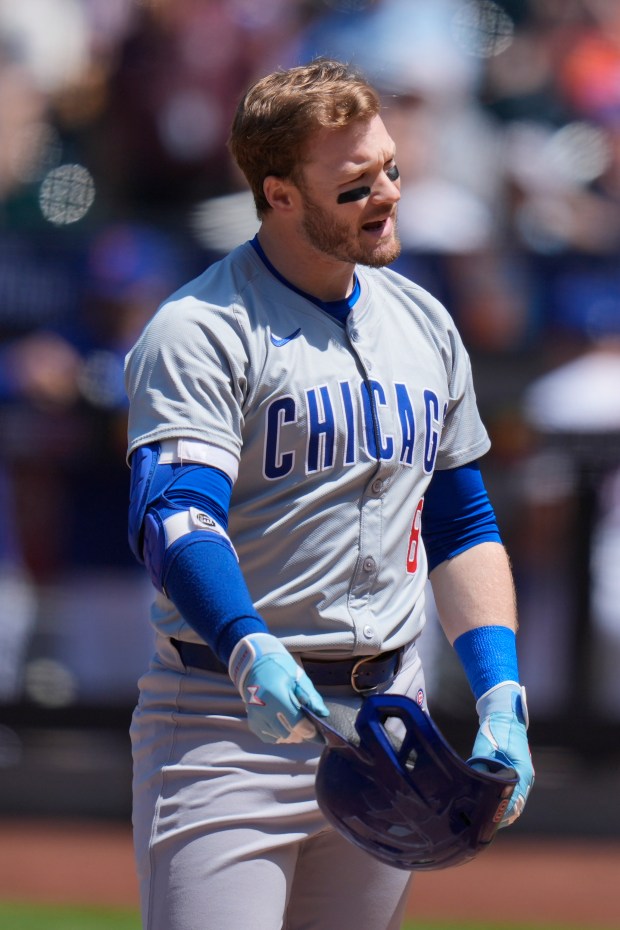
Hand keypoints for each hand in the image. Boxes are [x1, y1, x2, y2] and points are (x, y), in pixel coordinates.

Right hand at [228, 633, 328, 743]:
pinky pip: (270, 738)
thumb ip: (311, 697)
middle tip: (308, 724)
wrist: (256, 666)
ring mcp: (256, 717)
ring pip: (281, 738)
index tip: (319, 733)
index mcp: (276, 696)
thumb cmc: (280, 670)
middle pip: (289, 734)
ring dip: (292, 734)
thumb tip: (323, 713)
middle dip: (302, 733)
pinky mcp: (253, 723)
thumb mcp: (298, 678)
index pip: (297, 723)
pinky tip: (284, 723)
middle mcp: (263, 709)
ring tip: (296, 721)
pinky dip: (280, 734)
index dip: (310, 731)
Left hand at [469, 681, 533, 827]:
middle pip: (515, 806)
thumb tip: (474, 782)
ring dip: (501, 812)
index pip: (514, 800)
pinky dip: (503, 804)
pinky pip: (513, 796)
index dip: (500, 811)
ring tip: (484, 821)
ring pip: (515, 803)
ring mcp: (523, 777)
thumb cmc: (496, 730)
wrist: (505, 716)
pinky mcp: (518, 775)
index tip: (487, 819)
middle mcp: (525, 778)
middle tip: (482, 825)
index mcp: (521, 771)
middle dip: (500, 816)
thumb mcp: (486, 747)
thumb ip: (481, 764)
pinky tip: (488, 809)